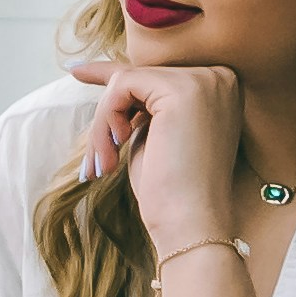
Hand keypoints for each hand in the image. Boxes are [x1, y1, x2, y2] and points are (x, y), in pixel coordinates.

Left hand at [66, 55, 245, 259]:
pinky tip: (114, 149)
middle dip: (107, 116)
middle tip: (98, 163)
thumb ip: (141, 104)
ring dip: (103, 123)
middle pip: (138, 76)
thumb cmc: (171, 191)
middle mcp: (219, 77)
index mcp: (218, 89)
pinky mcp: (183, 89)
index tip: (76, 72)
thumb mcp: (152, 135)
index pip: (153, 75)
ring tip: (104, 162)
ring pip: (126, 80)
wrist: (190, 225)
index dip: (111, 77)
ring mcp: (205, 80)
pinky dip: (106, 118)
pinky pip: (122, 84)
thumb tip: (104, 72)